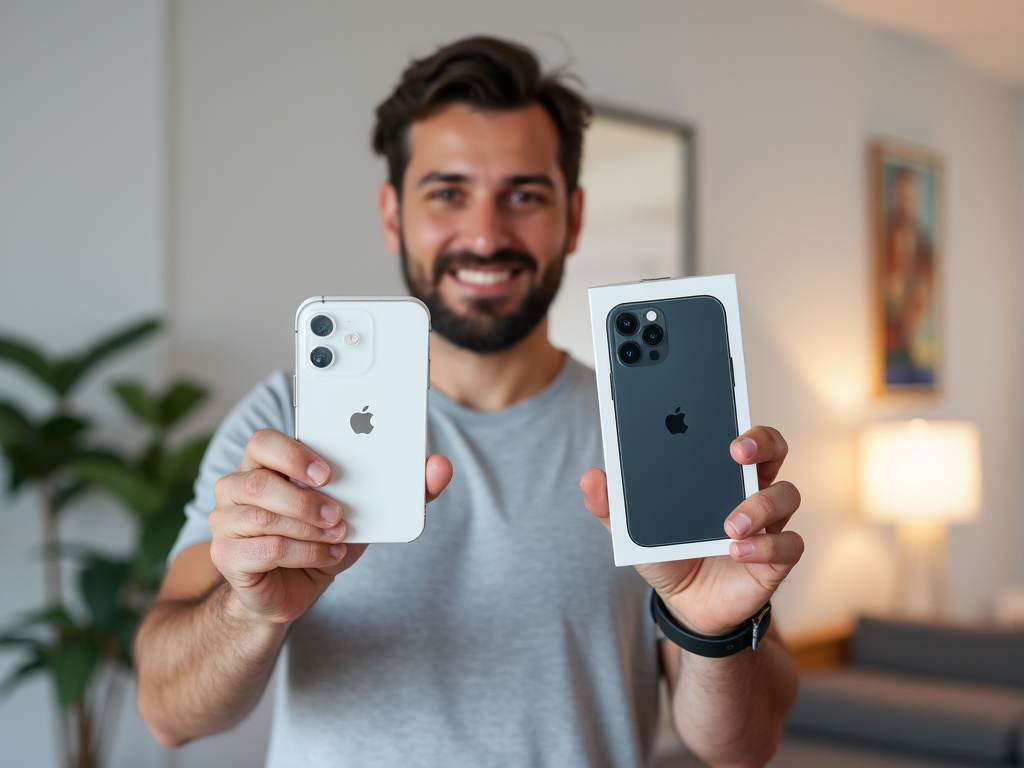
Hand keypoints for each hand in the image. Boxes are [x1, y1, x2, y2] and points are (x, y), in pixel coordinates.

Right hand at [209, 428, 452, 624]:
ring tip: (337, 535)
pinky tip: (326, 554)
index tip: (329, 473)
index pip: (264, 441)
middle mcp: (238, 486)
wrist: (293, 588)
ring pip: (263, 517)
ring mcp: (226, 521)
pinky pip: (264, 549)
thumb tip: (441, 467)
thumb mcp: (365, 509)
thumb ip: (404, 487)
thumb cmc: (325, 536)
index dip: (294, 453)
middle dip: (305, 499)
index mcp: (266, 463)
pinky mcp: (228, 556)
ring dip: (308, 529)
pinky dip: (303, 553)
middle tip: (339, 514)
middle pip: (258, 481)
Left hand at [580, 426, 802, 635]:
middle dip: (761, 442)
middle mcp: (750, 489)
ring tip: (729, 524)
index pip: (739, 433)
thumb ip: (612, 505)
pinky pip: (789, 545)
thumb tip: (590, 477)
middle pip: (774, 449)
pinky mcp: (776, 558)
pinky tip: (737, 551)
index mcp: (719, 472)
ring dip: (760, 504)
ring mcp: (768, 523)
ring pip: (787, 495)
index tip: (723, 425)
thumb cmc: (668, 553)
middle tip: (736, 451)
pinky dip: (766, 546)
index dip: (739, 422)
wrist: (685, 604)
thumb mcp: (634, 530)